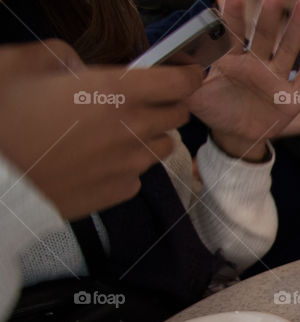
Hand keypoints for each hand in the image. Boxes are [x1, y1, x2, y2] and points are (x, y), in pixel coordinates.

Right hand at [0, 40, 199, 219]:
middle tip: (141, 101)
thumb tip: (81, 68)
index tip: (186, 73)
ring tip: (114, 133)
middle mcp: (132, 130)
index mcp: (114, 93)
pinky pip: (139, 174)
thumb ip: (61, 57)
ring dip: (148, 135)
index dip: (187, 76)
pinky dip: (127, 165)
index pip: (179, 83)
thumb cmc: (3, 121)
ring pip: (162, 145)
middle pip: (178, 115)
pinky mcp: (120, 192)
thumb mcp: (21, 66)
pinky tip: (98, 161)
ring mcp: (130, 165)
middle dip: (167, 104)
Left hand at [187, 0, 299, 160]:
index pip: (234, 34)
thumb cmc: (214, 111)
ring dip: (297, 28)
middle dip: (270, 15)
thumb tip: (166, 59)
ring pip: (289, 49)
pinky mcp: (290, 97)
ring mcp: (275, 79)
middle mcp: (257, 64)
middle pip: (266, 35)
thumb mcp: (193, 96)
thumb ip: (183, 77)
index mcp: (233, 60)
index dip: (233, 17)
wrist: (234, 136)